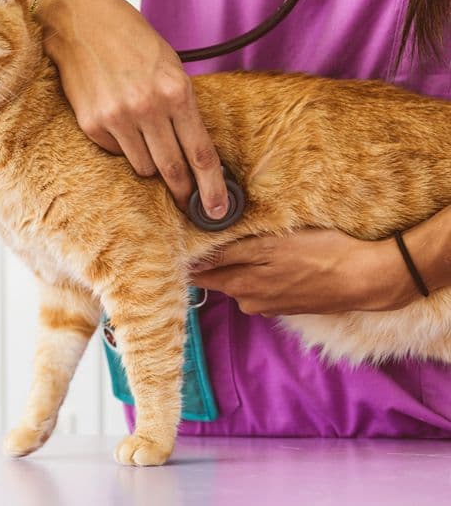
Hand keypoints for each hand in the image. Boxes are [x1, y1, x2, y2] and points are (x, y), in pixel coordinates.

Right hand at [35, 0, 227, 216]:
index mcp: (177, 91)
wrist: (80, 21)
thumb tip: (192, 152)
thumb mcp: (169, 66)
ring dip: (149, 163)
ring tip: (142, 137)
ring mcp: (117, 118)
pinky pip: (116, 152)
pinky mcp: (92, 124)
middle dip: (182, 191)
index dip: (212, 187)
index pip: (201, 153)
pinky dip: (121, 145)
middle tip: (187, 203)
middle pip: (173, 169)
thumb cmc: (130, 39)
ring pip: (143, 167)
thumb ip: (182, 106)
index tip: (216, 211)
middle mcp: (148, 108)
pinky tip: (116, 118)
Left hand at [192, 229, 417, 315]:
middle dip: (209, 262)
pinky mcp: (288, 304)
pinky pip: (262, 287)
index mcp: (241, 286)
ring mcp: (270, 305)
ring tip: (240, 243)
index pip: (200, 276)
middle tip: (204, 237)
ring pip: (241, 282)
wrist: (365, 279)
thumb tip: (195, 258)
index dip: (188, 260)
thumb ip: (231, 253)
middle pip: (219, 279)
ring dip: (237, 266)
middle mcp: (250, 302)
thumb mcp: (271, 245)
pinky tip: (270, 260)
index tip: (177, 245)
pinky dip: (260, 273)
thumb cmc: (321, 255)